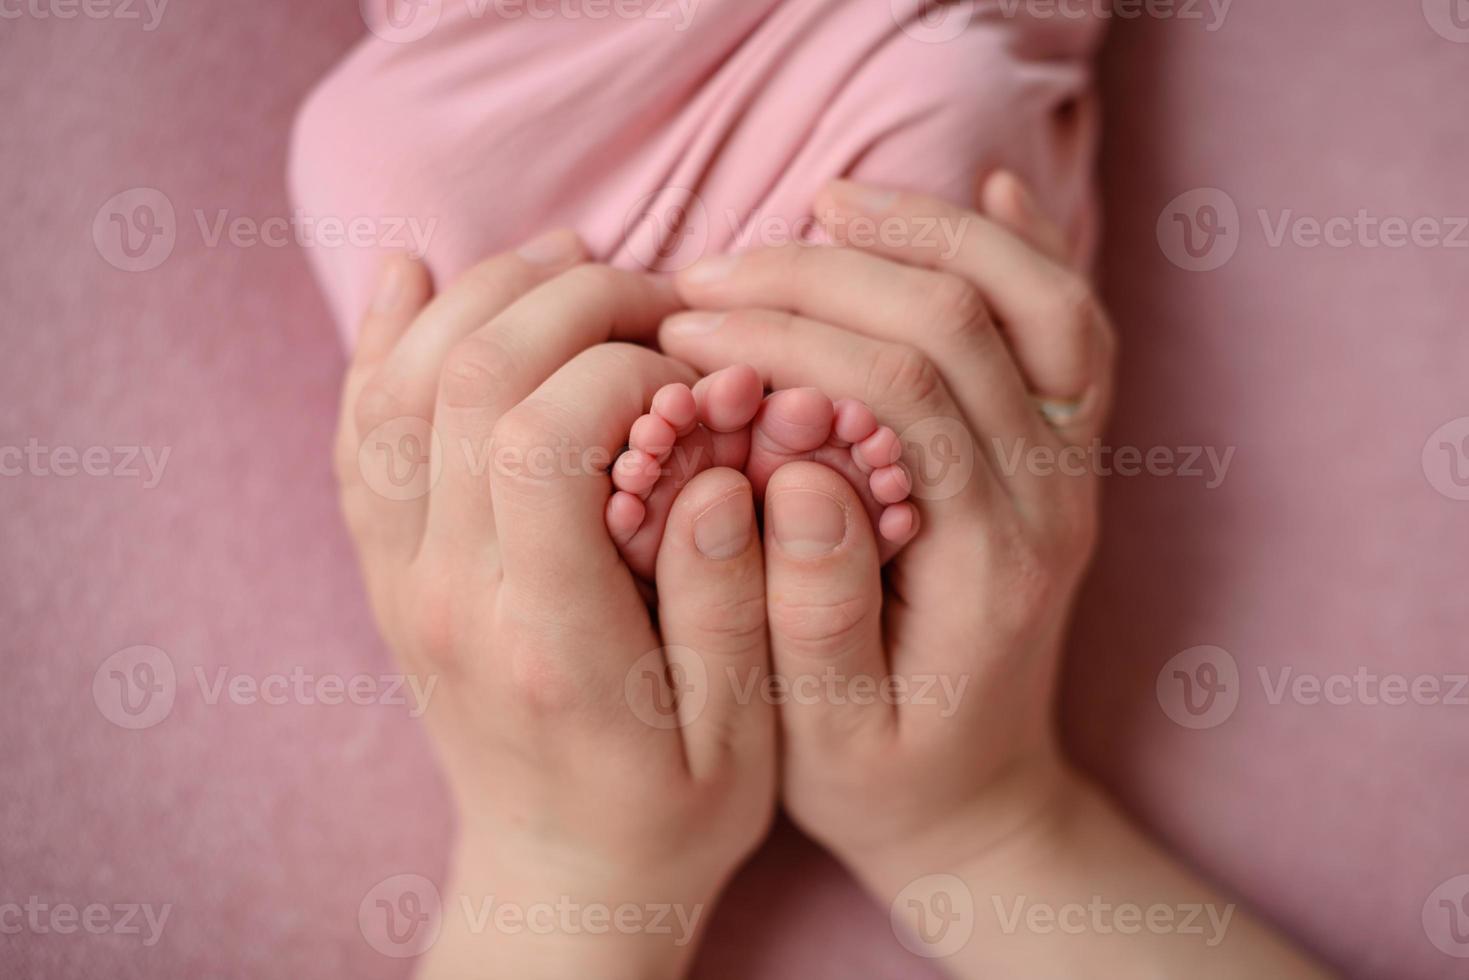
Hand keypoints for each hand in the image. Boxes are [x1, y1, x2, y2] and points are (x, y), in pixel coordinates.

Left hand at [335, 234, 774, 977]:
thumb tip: (704, 470)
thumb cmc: (669, 811)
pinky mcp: (387, 569)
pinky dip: (380, 340)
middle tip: (655, 297)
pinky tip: (415, 276)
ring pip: (398, 386)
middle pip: (465, 380)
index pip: (542, 435)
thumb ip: (729, 598)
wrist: (556, 876)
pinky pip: (357, 431)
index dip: (624, 365)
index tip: (696, 374)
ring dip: (480, 294)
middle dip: (568, 300)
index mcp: (546, 637)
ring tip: (571, 260)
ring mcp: (401, 579)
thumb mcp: (743, 731)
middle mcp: (450, 595)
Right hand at [660, 176, 1326, 975]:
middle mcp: (1050, 496)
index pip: (900, 387)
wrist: (982, 802)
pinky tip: (988, 192)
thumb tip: (798, 472)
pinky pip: (1076, 331)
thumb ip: (814, 611)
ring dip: (932, 234)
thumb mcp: (828, 734)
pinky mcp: (1065, 456)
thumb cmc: (888, 774)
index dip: (787, 337)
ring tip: (824, 203)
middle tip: (711, 274)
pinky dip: (1032, 252)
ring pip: (1040, 302)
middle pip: (962, 320)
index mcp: (988, 556)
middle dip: (825, 274)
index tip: (685, 331)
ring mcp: (1070, 468)